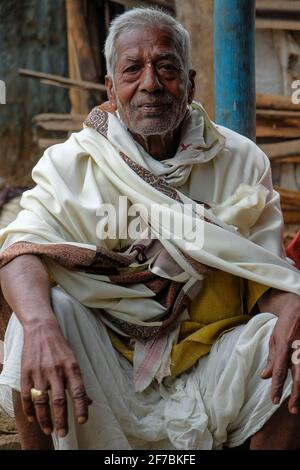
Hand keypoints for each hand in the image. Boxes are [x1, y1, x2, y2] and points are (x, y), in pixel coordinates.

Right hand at [21, 318, 91, 436]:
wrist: (42, 329)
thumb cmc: (61, 347)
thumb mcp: (73, 360)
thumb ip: (79, 382)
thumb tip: (90, 401)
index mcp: (71, 367)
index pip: (78, 391)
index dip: (81, 407)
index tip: (83, 421)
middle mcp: (56, 370)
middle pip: (59, 400)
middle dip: (62, 419)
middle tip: (63, 433)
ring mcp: (40, 372)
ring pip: (42, 401)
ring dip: (45, 419)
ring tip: (49, 430)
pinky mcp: (26, 372)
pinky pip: (27, 395)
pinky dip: (29, 409)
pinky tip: (33, 419)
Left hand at [261, 304, 299, 413]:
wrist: (298, 308)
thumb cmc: (285, 325)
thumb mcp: (274, 339)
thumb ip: (271, 358)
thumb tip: (265, 377)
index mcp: (284, 344)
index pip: (280, 370)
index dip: (277, 387)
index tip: (274, 400)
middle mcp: (297, 348)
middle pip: (299, 377)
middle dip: (296, 396)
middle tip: (291, 409)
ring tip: (297, 404)